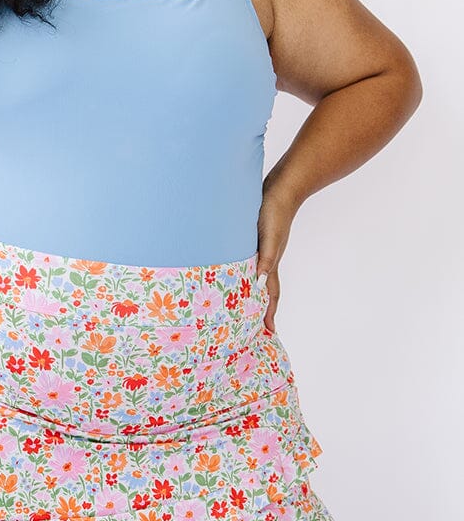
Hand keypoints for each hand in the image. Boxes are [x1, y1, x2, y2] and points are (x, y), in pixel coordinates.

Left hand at [256, 189, 297, 333]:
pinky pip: (252, 260)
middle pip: (265, 289)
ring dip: (253, 291)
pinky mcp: (258, 237)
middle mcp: (268, 258)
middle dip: (261, 308)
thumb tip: (260, 284)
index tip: (269, 332)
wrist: (280, 187)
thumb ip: (266, 258)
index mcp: (271, 262)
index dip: (269, 313)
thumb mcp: (269, 237)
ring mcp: (263, 248)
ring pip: (258, 275)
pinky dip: (247, 270)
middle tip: (254, 326)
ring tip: (244, 304)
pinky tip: (238, 270)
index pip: (270, 294)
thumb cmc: (274, 211)